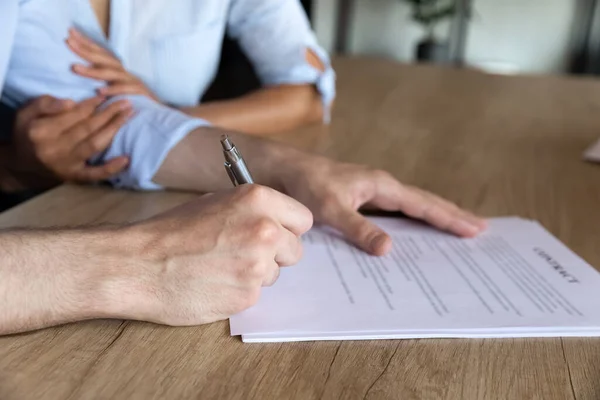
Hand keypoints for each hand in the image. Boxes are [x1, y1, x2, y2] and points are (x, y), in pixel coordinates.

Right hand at [13, 95, 131, 182]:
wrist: (22, 163)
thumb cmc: (28, 132)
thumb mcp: (26, 112)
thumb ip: (46, 104)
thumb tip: (70, 102)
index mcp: (41, 131)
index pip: (73, 115)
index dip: (91, 104)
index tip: (104, 96)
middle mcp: (54, 149)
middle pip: (88, 128)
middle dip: (109, 113)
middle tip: (126, 102)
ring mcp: (66, 165)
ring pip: (95, 145)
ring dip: (115, 129)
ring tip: (129, 115)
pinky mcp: (75, 177)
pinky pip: (95, 174)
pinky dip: (112, 168)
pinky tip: (126, 159)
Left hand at [67, 28, 158, 100]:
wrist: (160, 113)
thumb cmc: (135, 103)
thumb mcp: (117, 89)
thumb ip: (103, 82)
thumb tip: (80, 72)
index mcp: (119, 71)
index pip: (101, 54)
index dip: (86, 43)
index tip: (70, 33)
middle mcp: (125, 74)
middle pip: (104, 59)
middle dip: (86, 50)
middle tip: (68, 41)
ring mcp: (134, 83)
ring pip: (112, 74)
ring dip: (93, 71)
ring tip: (75, 68)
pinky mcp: (141, 94)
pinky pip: (126, 91)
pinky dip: (113, 90)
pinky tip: (100, 91)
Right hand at [123, 185, 312, 325]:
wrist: (138, 264)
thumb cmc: (172, 231)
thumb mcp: (216, 202)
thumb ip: (252, 211)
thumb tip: (276, 221)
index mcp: (259, 200)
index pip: (303, 219)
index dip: (287, 228)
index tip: (275, 233)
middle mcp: (266, 230)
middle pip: (295, 250)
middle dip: (276, 254)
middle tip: (243, 253)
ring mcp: (258, 265)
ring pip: (275, 274)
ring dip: (255, 273)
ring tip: (219, 267)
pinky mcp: (247, 296)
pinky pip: (256, 293)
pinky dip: (239, 291)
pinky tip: (213, 283)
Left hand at [281, 156, 486, 255]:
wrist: (284, 170)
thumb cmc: (306, 184)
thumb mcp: (331, 208)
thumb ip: (359, 228)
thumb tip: (390, 249)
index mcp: (381, 186)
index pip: (423, 205)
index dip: (449, 218)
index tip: (475, 228)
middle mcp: (382, 187)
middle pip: (425, 202)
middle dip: (451, 215)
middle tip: (479, 229)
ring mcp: (373, 192)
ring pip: (412, 206)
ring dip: (434, 217)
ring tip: (457, 229)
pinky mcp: (362, 198)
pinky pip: (396, 211)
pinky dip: (412, 221)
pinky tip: (413, 232)